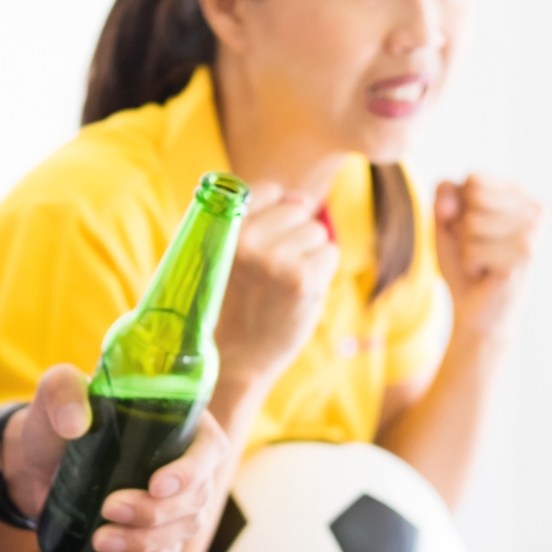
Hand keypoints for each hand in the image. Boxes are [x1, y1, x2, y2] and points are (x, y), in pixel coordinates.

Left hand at [3, 366, 234, 551]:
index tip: (155, 485)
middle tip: (110, 509)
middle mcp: (187, 465)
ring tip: (100, 540)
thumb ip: (63, 393)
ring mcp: (175, 504)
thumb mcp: (56, 393)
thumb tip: (75, 423)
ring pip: (181, 531)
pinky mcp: (156, 535)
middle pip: (196, 498)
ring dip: (145, 541)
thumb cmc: (56, 421)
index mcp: (182, 424)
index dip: (190, 472)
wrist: (37, 464)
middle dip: (156, 511)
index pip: (208, 450)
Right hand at [213, 183, 340, 392]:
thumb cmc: (233, 305)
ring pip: (316, 232)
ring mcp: (275, 260)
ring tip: (285, 284)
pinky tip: (299, 294)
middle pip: (297, 211)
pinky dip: (321, 273)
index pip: (266, 190)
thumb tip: (303, 199)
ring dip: (310, 256)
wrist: (236, 360)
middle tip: (274, 273)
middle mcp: (246, 241)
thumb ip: (254, 220)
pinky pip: (330, 253)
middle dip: (294, 237)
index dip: (275, 213)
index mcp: (221, 230)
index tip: (268, 241)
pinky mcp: (302, 279)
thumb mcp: (221, 255)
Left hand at [434, 175, 541, 340]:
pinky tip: (487, 274)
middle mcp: (536, 208)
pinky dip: (470, 265)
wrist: (476, 309)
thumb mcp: (447, 219)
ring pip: (472, 224)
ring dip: (467, 249)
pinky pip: (473, 250)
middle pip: (473, 199)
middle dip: (464, 229)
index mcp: (520, 192)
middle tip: (479, 250)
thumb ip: (444, 194)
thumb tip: (448, 205)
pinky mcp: (525, 257)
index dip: (460, 209)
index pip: (473, 180)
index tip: (474, 231)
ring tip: (484, 262)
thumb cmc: (465, 260)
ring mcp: (534, 232)